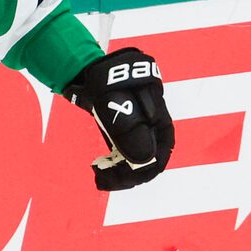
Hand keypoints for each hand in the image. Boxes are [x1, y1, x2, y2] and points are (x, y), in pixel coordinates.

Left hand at [62, 45, 173, 189]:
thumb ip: (129, 127)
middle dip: (129, 174)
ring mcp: (137, 129)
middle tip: (103, 180)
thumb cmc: (105, 82)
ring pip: (136, 160)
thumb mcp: (115, 101)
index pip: (161, 152)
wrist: (89, 70)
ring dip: (121, 173)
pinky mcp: (123, 132)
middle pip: (149, 159)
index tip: (124, 179)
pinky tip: (100, 169)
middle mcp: (152, 127)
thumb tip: (143, 160)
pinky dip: (114, 165)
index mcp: (159, 118)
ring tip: (99, 176)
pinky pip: (124, 155)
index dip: (146, 169)